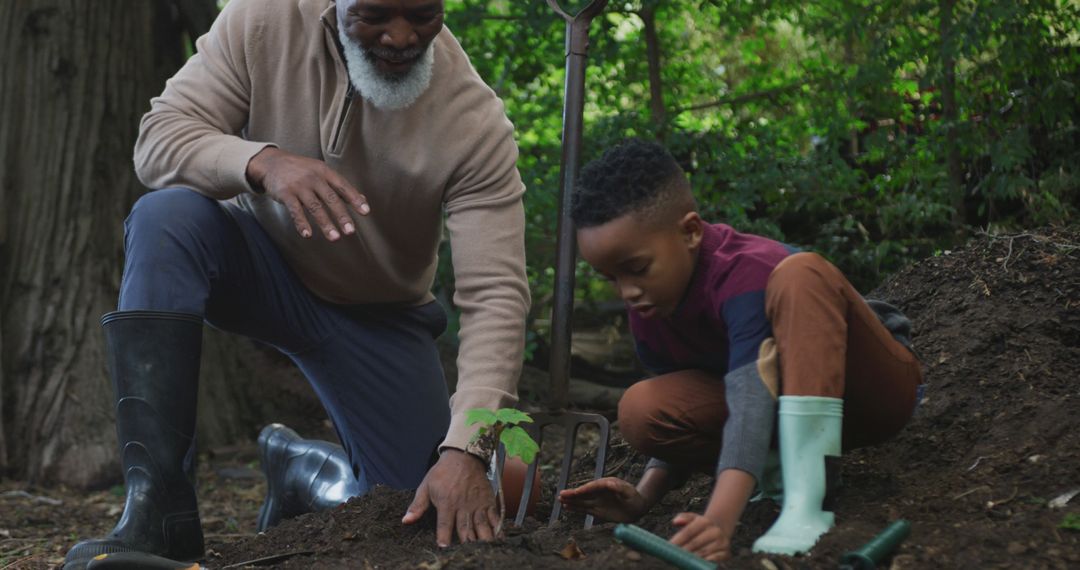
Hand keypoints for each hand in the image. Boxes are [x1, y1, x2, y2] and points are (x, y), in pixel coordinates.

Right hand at [246, 147, 369, 240]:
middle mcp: (313, 178)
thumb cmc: (301, 170)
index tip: (365, 212)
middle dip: (341, 216)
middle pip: (330, 198)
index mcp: (324, 172)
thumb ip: (340, 187)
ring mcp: (299, 186)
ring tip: (335, 238)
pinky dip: (301, 223)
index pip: (343, 186)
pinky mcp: (285, 194)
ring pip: (315, 206)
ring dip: (325, 223)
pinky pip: (295, 211)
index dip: (355, 198)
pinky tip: (307, 235)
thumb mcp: (321, 172)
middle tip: (350, 231)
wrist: (272, 162)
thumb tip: (363, 200)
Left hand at [402, 449, 498, 546]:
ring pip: (481, 525)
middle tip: (466, 553)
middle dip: (465, 543)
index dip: (444, 537)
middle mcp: (463, 505)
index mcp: (447, 502)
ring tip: (483, 549)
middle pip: (465, 528)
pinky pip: (494, 517)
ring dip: (482, 539)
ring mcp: (477, 504)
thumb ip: (418, 505)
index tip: (444, 548)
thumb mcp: (426, 486)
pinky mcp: (488, 501)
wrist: (464, 456)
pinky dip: (497, 529)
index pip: (444, 524)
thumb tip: (406, 521)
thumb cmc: (443, 472)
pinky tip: (498, 539)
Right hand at [557, 477, 647, 522]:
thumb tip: (609, 483)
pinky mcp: (597, 509)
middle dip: (573, 494)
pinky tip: (567, 507)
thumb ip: (620, 488)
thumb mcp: (629, 492)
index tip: (576, 492)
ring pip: (582, 501)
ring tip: (560, 499)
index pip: (593, 487)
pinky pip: (584, 508)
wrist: (637, 508)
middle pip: (584, 493)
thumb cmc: (635, 498)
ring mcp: (597, 500)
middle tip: (561, 494)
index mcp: (606, 484)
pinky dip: (576, 508)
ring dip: (572, 501)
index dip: (584, 490)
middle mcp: (599, 492)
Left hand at [670, 512, 732, 562]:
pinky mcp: (726, 553)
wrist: (720, 530)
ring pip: (703, 552)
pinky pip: (714, 559)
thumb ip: (683, 518)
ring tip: (682, 560)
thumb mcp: (692, 518)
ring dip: (691, 558)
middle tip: (673, 557)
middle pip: (695, 543)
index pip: (688, 531)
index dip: (678, 540)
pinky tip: (696, 564)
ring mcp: (722, 542)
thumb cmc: (700, 527)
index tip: (669, 547)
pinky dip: (704, 562)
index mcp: (705, 521)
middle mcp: (715, 531)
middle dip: (683, 550)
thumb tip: (675, 521)